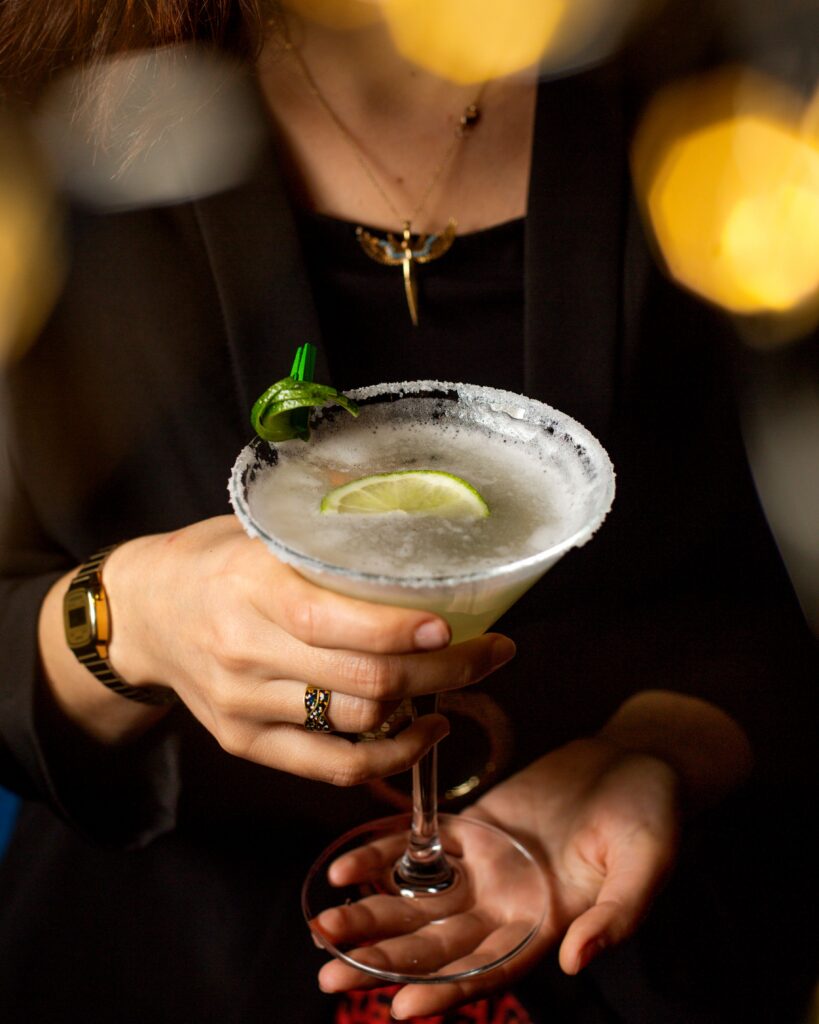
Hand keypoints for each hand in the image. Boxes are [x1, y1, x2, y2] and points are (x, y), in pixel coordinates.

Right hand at [103, 515, 514, 782]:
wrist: (143, 613)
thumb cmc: (216, 562)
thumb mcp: (261, 531)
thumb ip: (326, 535)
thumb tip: (418, 515)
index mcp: (249, 585)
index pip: (331, 619)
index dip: (399, 629)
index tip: (456, 623)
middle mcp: (244, 651)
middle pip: (361, 679)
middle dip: (445, 670)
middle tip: (493, 651)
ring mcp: (243, 704)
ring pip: (355, 723)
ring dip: (427, 708)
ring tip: (466, 682)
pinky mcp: (245, 742)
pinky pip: (330, 767)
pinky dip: (390, 757)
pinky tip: (426, 733)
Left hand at [316, 737, 680, 1017]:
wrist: (635, 762)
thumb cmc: (652, 816)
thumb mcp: (647, 864)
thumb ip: (617, 915)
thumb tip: (576, 960)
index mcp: (549, 926)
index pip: (489, 970)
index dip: (447, 991)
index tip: (400, 1008)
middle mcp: (508, 907)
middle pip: (438, 943)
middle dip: (384, 960)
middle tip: (330, 973)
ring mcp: (486, 868)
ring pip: (419, 901)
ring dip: (372, 914)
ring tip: (322, 928)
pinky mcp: (473, 827)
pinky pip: (422, 846)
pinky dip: (385, 856)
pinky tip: (346, 867)